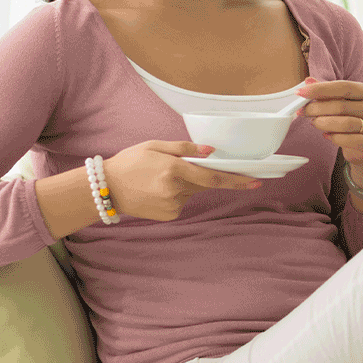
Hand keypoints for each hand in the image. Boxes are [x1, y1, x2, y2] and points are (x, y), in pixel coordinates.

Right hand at [102, 139, 260, 221]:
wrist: (106, 189)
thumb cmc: (129, 162)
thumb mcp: (154, 146)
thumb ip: (184, 148)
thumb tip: (210, 151)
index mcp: (173, 169)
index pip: (213, 176)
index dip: (236, 180)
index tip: (256, 181)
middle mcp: (175, 189)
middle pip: (203, 183)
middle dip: (199, 176)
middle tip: (172, 171)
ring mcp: (172, 205)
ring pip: (190, 193)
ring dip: (182, 185)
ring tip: (156, 179)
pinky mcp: (169, 215)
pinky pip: (181, 202)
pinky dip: (174, 195)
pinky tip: (155, 191)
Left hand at [295, 78, 362, 167]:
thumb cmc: (353, 120)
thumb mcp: (342, 103)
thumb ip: (326, 92)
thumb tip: (308, 81)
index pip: (343, 87)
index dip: (320, 89)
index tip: (301, 92)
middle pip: (341, 106)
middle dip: (317, 108)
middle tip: (303, 111)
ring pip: (346, 124)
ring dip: (324, 123)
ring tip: (314, 123)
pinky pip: (349, 140)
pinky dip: (334, 138)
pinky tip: (326, 135)